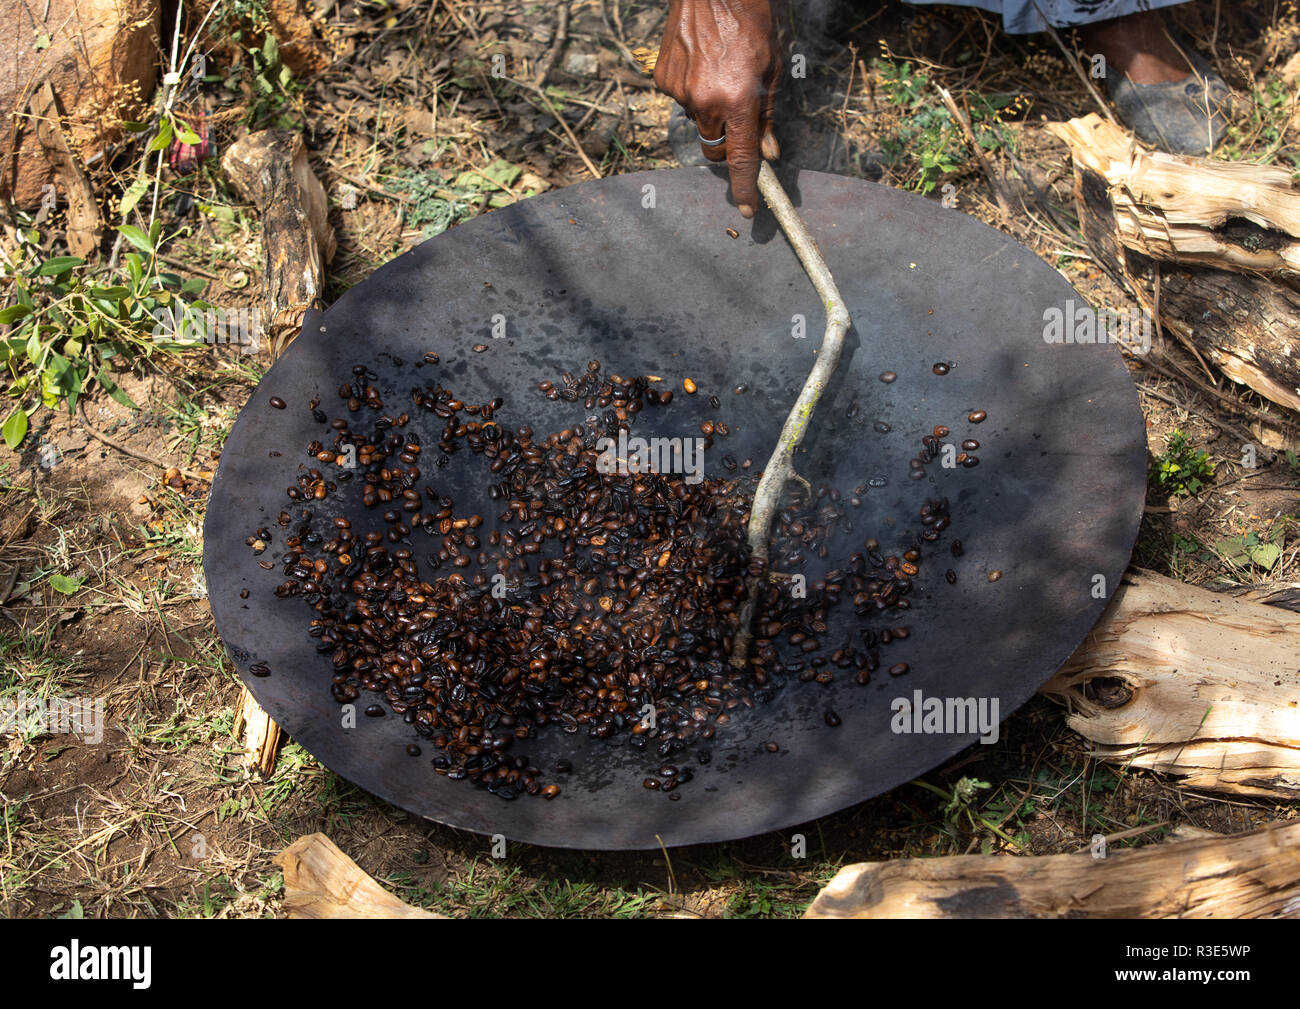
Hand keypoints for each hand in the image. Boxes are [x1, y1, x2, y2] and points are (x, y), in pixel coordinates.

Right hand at [655, 0, 785, 217]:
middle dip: (727, 142)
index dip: (746, 187)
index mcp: (737, 101)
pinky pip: (681, 99)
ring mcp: (680, 91)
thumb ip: (767, 114)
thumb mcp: (772, 66)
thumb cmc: (750, 17)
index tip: (749, 208)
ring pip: (698, 122)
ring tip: (719, 71)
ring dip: (710, 110)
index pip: (741, 159)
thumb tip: (767, 152)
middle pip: (715, 147)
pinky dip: (693, 90)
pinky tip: (702, 62)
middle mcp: (705, 102)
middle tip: (737, 119)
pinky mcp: (663, 79)